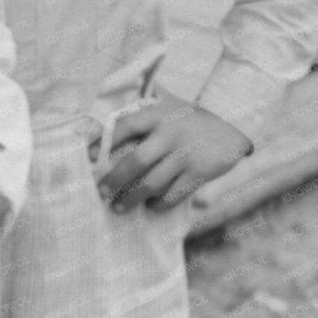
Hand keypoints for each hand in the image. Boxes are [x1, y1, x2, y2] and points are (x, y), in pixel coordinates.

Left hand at [95, 98, 252, 213]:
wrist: (231, 123)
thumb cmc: (184, 119)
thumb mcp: (163, 110)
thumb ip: (137, 122)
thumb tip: (95, 139)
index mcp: (157, 114)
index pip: (124, 126)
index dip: (102, 141)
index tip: (86, 157)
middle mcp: (171, 133)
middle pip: (136, 161)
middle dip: (115, 180)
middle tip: (101, 192)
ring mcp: (187, 153)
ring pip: (153, 183)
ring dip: (132, 198)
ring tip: (119, 207)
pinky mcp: (201, 171)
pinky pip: (175, 194)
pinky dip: (160, 203)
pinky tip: (151, 206)